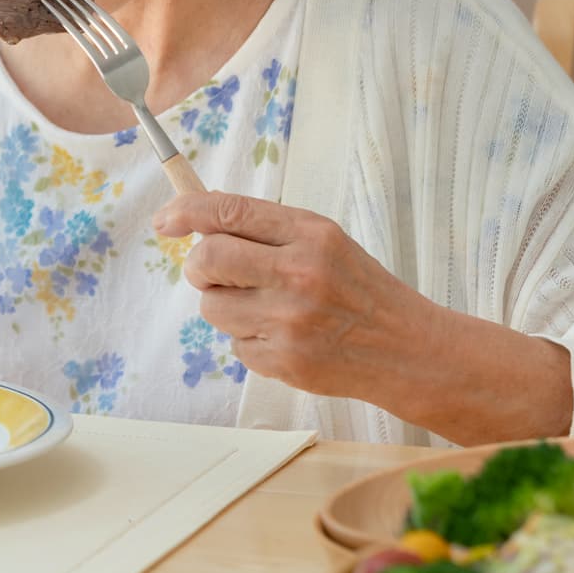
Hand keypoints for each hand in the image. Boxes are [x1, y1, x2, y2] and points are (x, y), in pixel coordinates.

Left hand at [159, 191, 424, 401]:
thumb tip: (197, 218)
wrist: (408, 350)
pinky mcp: (285, 361)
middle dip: (198, 266)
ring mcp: (291, 321)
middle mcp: (299, 274)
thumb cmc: (359, 289)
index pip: (229, 211)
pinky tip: (285, 338)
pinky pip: (236, 346)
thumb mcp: (325, 241)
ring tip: (264, 308)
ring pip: (212, 307)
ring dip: (225, 307)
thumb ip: (267, 229)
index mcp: (310, 234)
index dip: (186, 212)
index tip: (164, 221)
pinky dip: (250, 341)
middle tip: (213, 273)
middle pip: (207, 259)